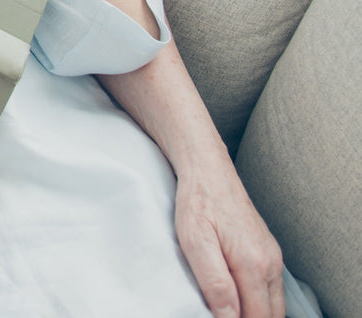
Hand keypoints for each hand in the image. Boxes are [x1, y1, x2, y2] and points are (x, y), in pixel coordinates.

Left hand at [174, 166, 283, 317]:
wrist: (207, 168)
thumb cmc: (197, 201)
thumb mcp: (195, 241)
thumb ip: (215, 283)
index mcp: (254, 264)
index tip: (218, 317)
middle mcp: (270, 263)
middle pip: (271, 315)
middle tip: (221, 314)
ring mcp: (272, 256)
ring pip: (274, 304)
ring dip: (256, 313)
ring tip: (228, 308)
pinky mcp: (268, 250)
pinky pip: (271, 288)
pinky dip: (259, 300)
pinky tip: (238, 296)